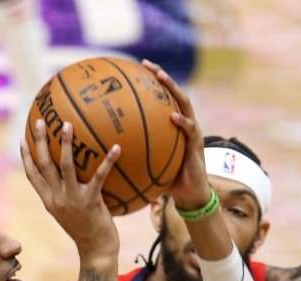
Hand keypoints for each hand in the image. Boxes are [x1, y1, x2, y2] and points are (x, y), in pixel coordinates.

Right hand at [21, 119, 120, 259]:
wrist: (96, 251)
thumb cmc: (87, 231)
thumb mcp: (71, 213)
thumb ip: (68, 196)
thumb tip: (75, 177)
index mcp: (50, 201)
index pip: (32, 176)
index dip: (26, 157)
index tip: (22, 139)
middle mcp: (57, 199)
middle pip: (44, 165)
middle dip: (40, 142)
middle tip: (41, 121)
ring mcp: (72, 200)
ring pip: (65, 167)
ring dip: (65, 144)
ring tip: (68, 125)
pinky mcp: (90, 202)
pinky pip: (99, 177)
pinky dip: (107, 161)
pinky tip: (116, 147)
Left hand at [140, 59, 211, 209]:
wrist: (189, 195)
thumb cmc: (167, 180)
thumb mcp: (146, 165)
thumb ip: (132, 155)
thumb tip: (103, 154)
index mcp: (171, 126)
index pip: (161, 98)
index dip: (149, 83)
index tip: (134, 70)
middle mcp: (183, 123)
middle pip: (173, 93)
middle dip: (161, 76)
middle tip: (146, 64)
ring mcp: (192, 132)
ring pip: (185, 104)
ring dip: (174, 89)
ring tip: (162, 78)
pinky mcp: (198, 145)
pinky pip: (191, 130)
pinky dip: (183, 122)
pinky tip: (173, 117)